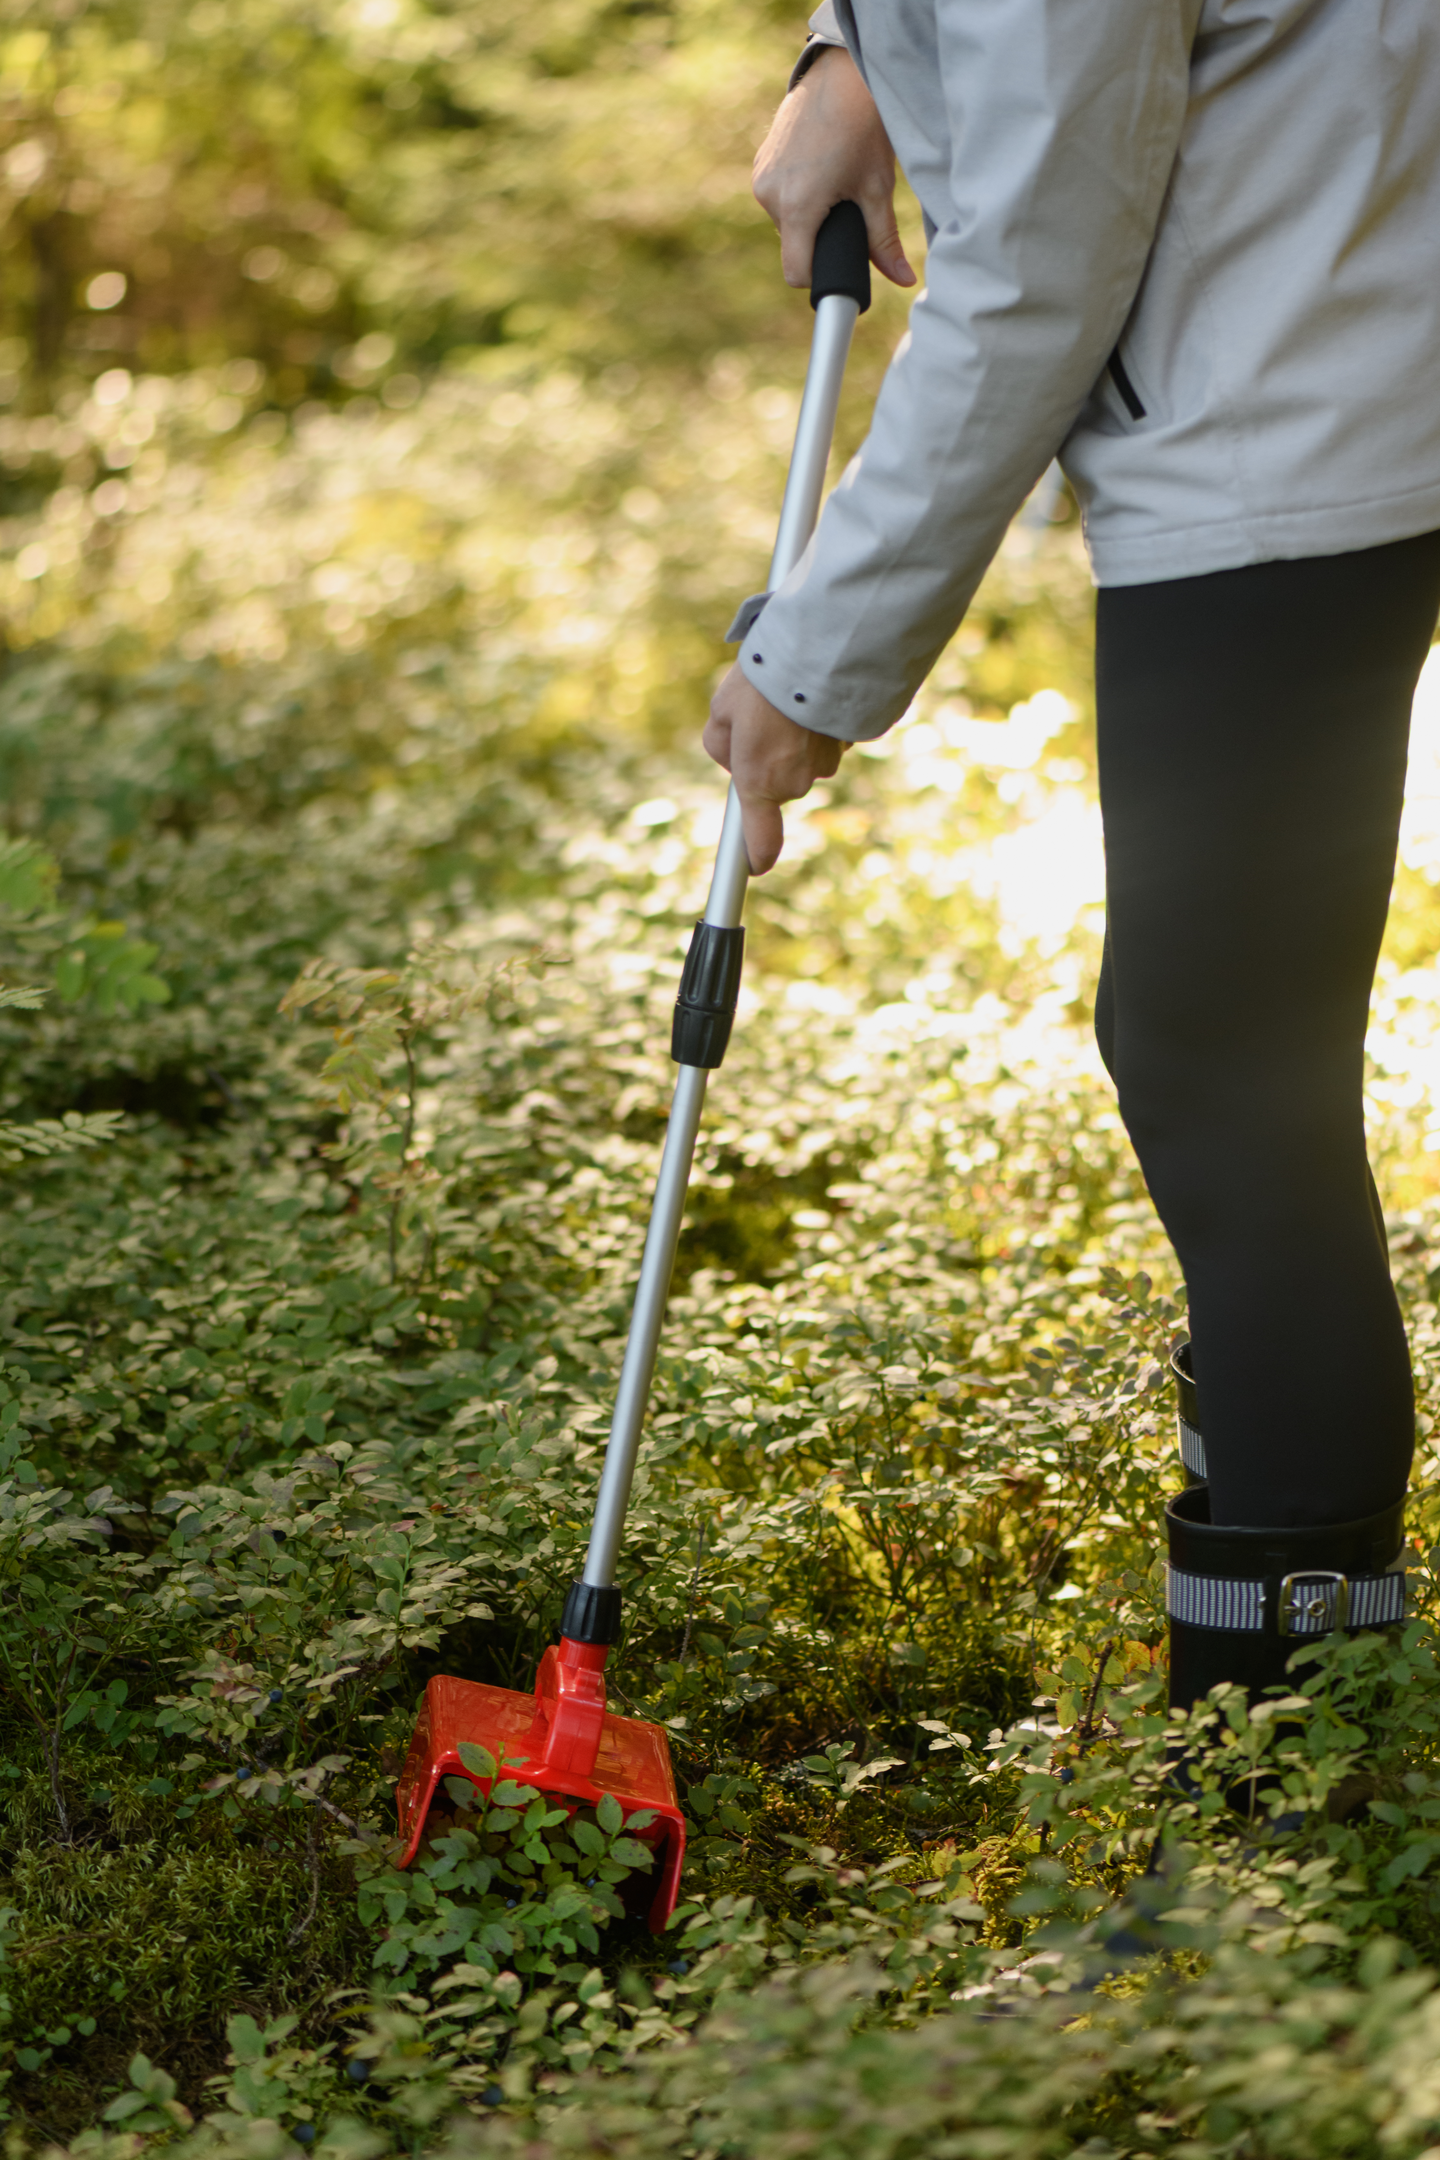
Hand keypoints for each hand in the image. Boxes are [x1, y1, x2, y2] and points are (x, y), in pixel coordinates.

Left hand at [704, 663, 846, 872]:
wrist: (816, 651)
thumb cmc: (762, 682)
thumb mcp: (721, 711)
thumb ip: (720, 744)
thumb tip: (733, 755)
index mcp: (759, 781)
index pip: (760, 838)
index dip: (756, 856)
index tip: (753, 866)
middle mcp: (796, 782)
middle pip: (777, 782)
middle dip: (764, 758)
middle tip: (756, 719)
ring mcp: (827, 763)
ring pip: (803, 760)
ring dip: (792, 738)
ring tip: (785, 701)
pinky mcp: (849, 742)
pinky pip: (825, 740)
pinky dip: (816, 725)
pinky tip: (810, 698)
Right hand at [752, 44, 915, 290]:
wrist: (842, 74)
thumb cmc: (862, 128)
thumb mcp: (876, 190)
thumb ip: (884, 242)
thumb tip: (904, 281)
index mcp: (798, 207)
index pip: (796, 273)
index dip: (819, 276)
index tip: (839, 263)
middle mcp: (770, 195)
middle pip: (793, 246)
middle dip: (818, 238)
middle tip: (846, 208)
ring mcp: (761, 178)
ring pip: (785, 222)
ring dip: (807, 216)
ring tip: (833, 184)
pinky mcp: (759, 163)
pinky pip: (776, 198)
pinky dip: (796, 196)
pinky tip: (818, 172)